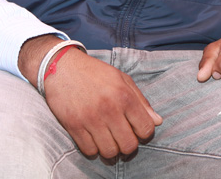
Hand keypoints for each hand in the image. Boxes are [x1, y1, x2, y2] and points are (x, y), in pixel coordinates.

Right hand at [43, 48, 162, 158]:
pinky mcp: (74, 126)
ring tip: (109, 139)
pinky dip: (94, 149)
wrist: (63, 67)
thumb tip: (158, 122)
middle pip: (128, 145)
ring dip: (111, 149)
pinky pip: (89, 151)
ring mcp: (90, 119)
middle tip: (123, 137)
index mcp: (124, 96)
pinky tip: (94, 138)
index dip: (145, 133)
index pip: (146, 128)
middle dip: (129, 145)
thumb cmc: (95, 73)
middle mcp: (109, 109)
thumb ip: (141, 101)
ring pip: (109, 152)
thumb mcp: (123, 80)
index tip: (137, 129)